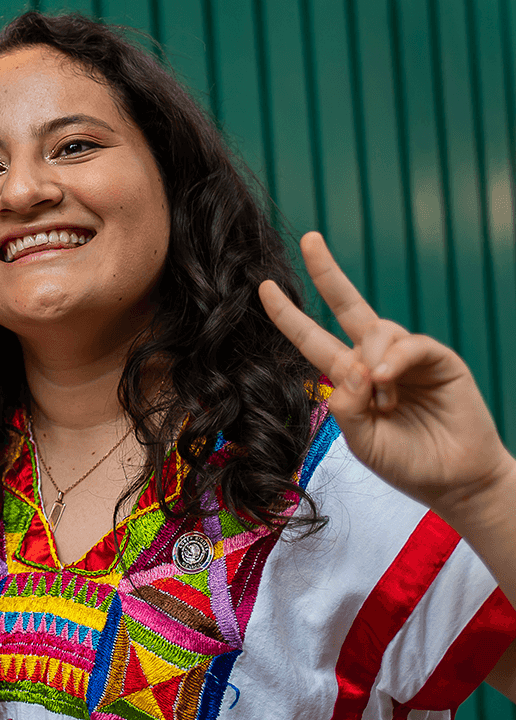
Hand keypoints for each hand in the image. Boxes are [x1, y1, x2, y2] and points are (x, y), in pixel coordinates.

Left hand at [258, 231, 515, 523]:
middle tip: (309, 239)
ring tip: (385, 399)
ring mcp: (405, 355)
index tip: (264, 288)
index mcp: (349, 376)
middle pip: (346, 305)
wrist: (456, 480)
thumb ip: (347, 407)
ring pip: (376, 330)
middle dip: (327, 271)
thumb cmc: (406, 463)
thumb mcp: (362, 441)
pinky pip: (408, 344)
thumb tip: (351, 367)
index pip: (312, 338)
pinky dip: (394, 359)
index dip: (288, 315)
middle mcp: (373, 357)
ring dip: (373, 362)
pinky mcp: (437, 358)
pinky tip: (388, 379)